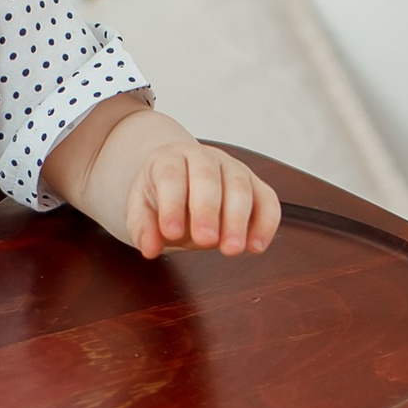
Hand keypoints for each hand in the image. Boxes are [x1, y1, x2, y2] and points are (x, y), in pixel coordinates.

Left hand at [121, 139, 280, 260]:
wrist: (181, 177)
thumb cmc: (161, 195)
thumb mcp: (140, 209)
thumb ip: (142, 227)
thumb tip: (150, 248)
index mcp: (170, 159)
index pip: (171, 176)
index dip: (172, 204)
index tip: (171, 233)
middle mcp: (203, 158)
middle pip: (208, 177)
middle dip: (208, 210)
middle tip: (206, 241)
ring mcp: (232, 168)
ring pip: (240, 186)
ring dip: (238, 220)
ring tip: (232, 250)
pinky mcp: (254, 184)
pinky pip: (267, 199)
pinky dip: (266, 223)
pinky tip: (256, 247)